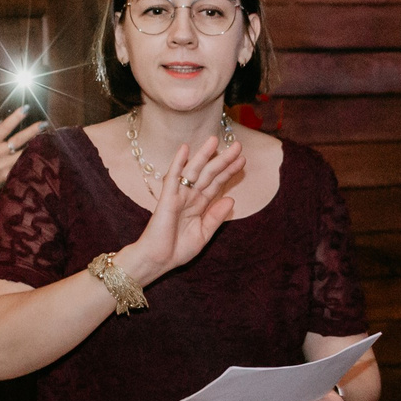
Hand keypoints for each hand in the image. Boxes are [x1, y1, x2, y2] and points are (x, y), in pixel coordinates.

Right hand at [0, 109, 43, 198]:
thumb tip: (3, 122)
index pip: (4, 127)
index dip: (16, 117)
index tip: (26, 108)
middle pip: (18, 140)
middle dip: (32, 130)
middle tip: (44, 124)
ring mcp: (4, 166)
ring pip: (24, 153)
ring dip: (36, 145)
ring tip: (46, 137)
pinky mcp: (9, 176)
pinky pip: (23, 165)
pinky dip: (31, 158)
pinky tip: (40, 153)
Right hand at [129, 132, 242, 280]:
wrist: (157, 261)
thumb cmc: (177, 250)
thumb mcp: (203, 234)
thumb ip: (216, 217)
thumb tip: (231, 199)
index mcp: (199, 205)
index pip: (216, 184)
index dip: (229, 172)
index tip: (242, 160)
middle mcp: (190, 197)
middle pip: (209, 174)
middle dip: (223, 160)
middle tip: (238, 145)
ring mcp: (178, 196)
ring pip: (193, 172)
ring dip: (203, 155)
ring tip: (215, 140)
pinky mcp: (166, 199)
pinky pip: (173, 178)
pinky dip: (178, 163)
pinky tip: (185, 149)